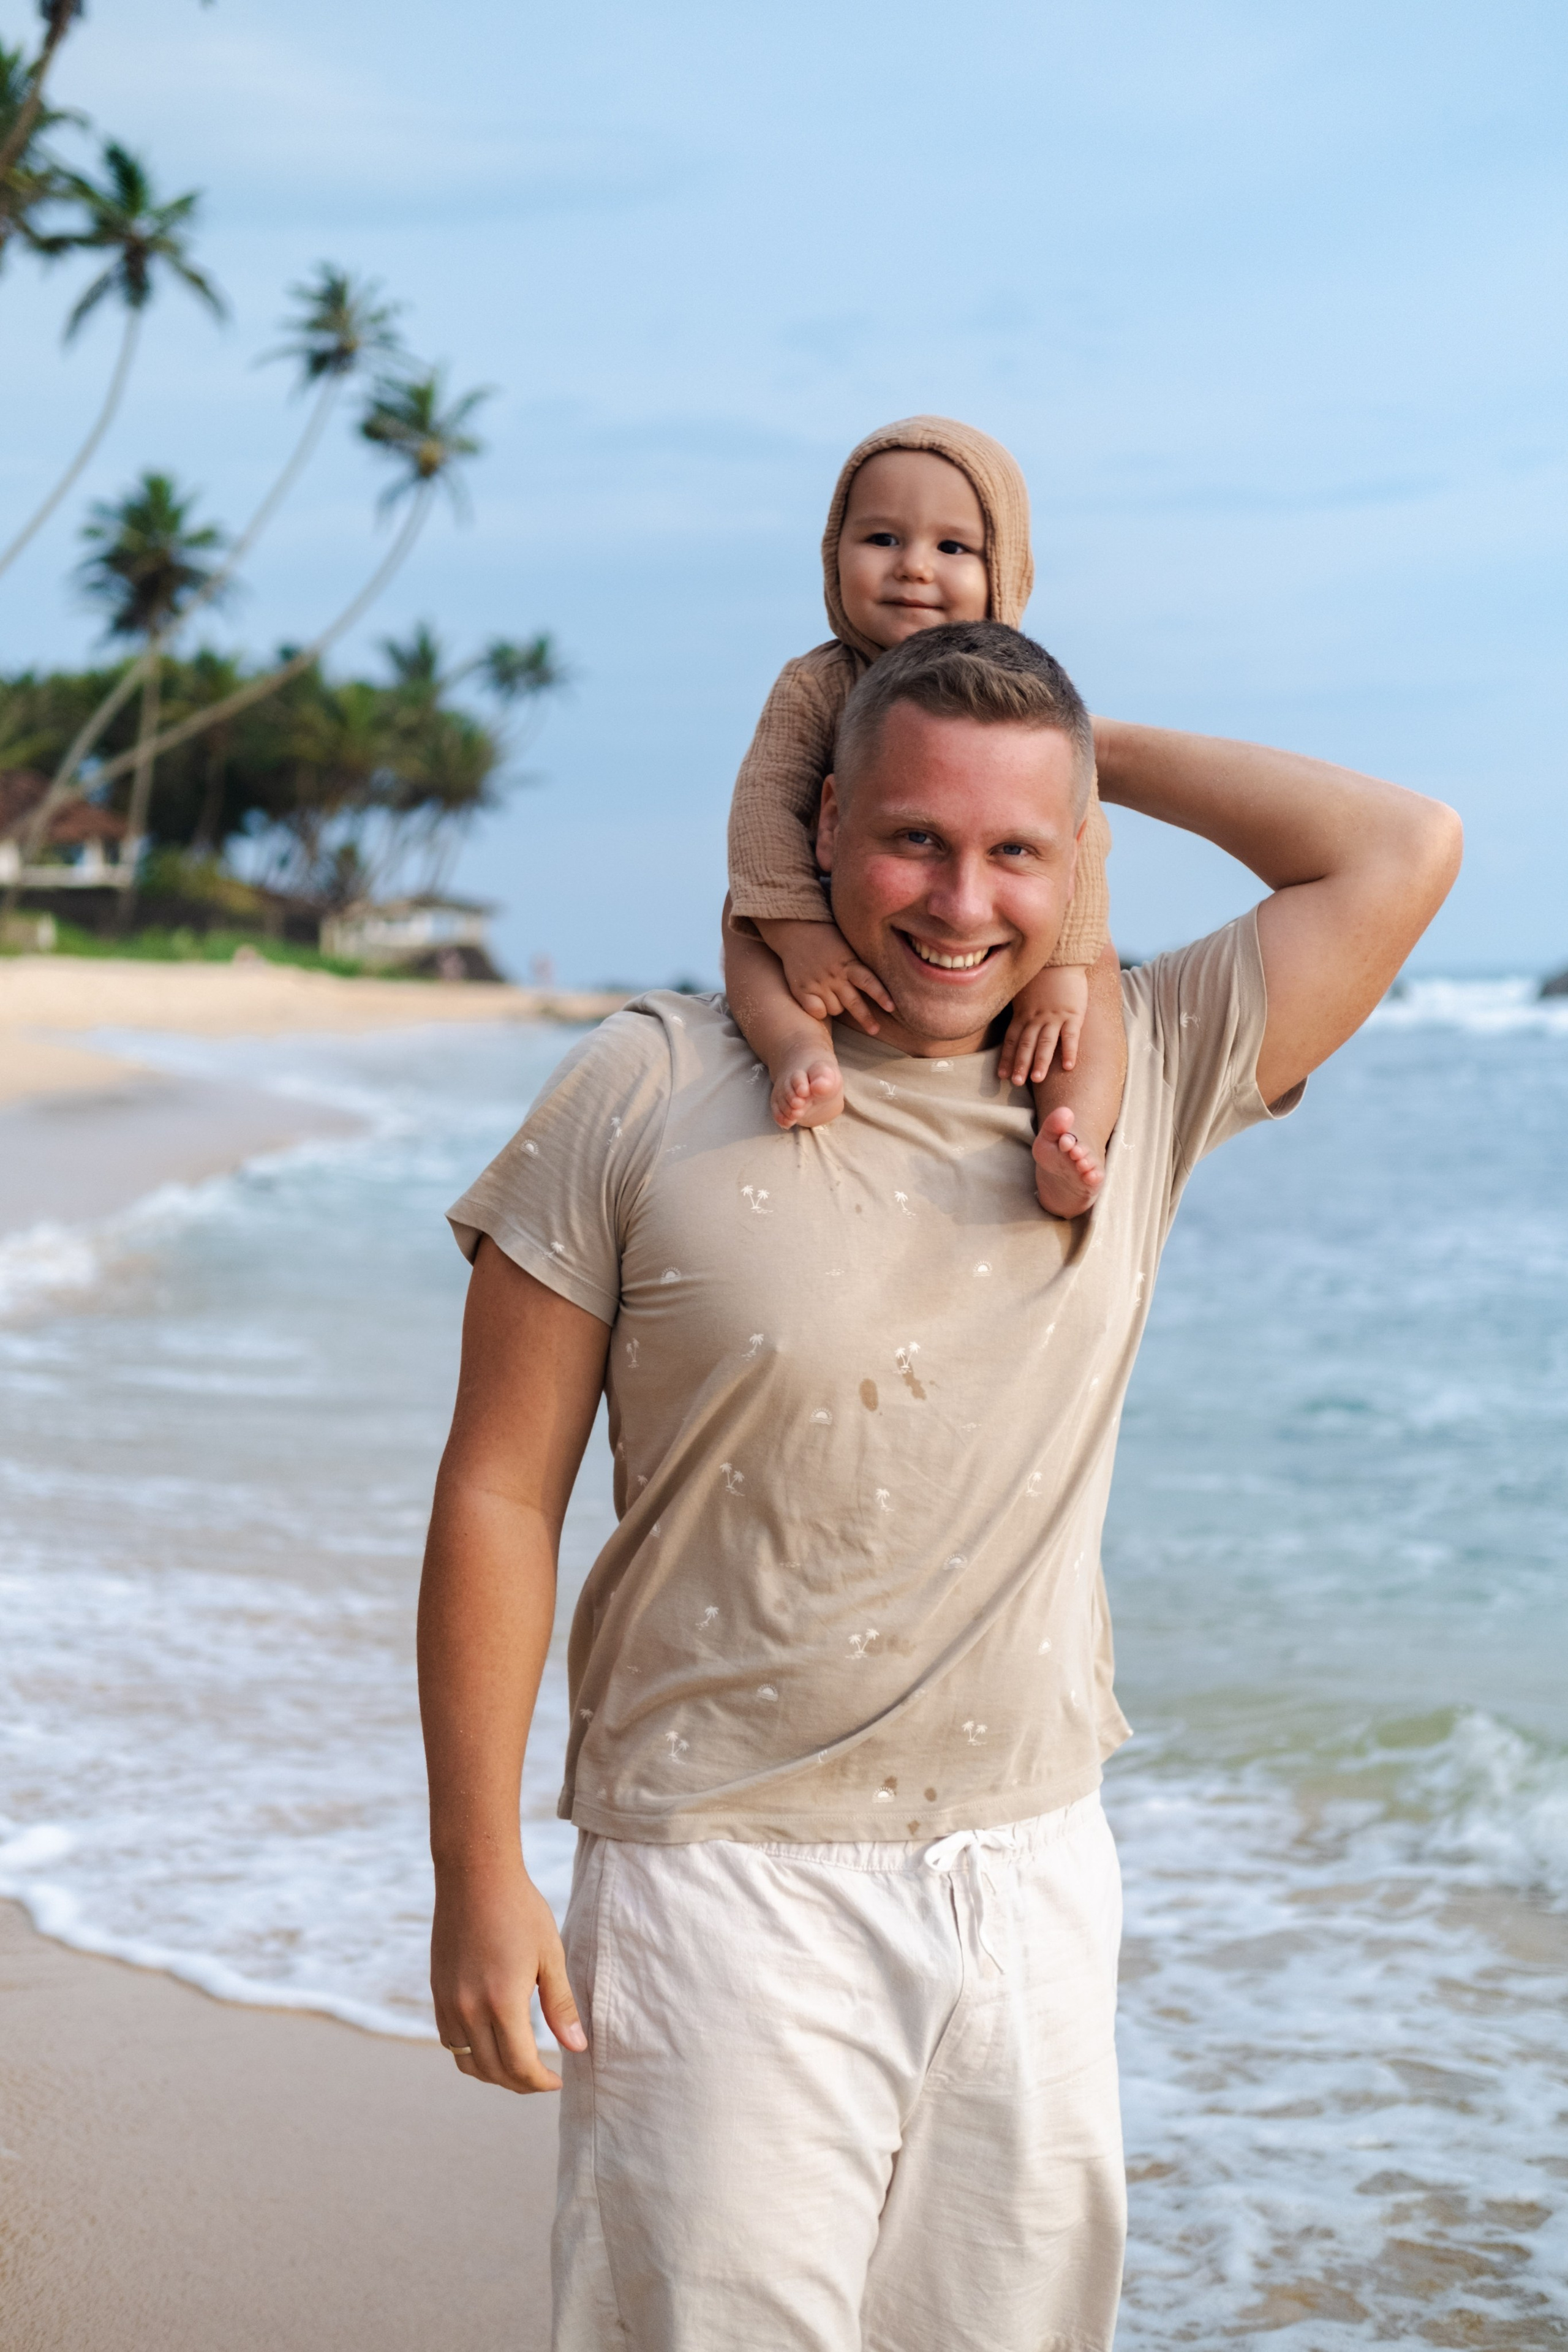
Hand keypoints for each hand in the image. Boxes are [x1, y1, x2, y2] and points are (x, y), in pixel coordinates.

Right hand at [431, 1856, 585, 2093]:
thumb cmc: (520, 1910)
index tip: (558, 2080)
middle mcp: (468, 2010)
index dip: (540, 2082)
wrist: (475, 1876)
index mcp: (502, 2002)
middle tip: (542, 2078)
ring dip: (493, 2074)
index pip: (520, 2066)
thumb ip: (561, 2007)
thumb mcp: (550, 1956)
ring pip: (467, 2062)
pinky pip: (451, 2041)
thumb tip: (576, 2048)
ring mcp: (448, 2003)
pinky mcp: (437, 1993)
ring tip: (518, 2068)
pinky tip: (492, 2044)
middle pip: (493, 2070)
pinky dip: (472, 2054)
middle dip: (520, 2083)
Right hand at [757, 917, 894, 1035]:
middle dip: (866, 1018)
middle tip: (875, 1030)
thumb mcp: (847, 947)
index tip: (891, 1008)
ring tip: (832, 993)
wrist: (795, 930)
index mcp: (848, 963)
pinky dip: (819, 1011)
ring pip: (836, 1010)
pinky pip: (816, 1012)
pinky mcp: (802, 990)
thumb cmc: (827, 939)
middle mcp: (834, 975)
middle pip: (854, 1003)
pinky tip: (818, 1001)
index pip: (868, 981)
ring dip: (837, 1006)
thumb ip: (858, 966)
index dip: (881, 995)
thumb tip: (883, 983)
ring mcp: (817, 983)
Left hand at [1000, 964, 1090, 1087]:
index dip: (1006, 1058)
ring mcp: (1055, 1016)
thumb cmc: (1042, 975)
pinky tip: (1069, 1067)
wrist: (1062, 956)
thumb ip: (1018, 1008)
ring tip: (1036, 1080)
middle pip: (1026, 1044)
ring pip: (1045, 1043)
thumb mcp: (1023, 991)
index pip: (1011, 1039)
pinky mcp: (1073, 1014)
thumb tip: (1009, 1021)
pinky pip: (1071, 1036)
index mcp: (1023, 1013)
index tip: (1001, 1075)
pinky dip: (1069, 1052)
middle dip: (1020, 1064)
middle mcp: (1036, 1017)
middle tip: (1015, 1082)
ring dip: (1040, 1062)